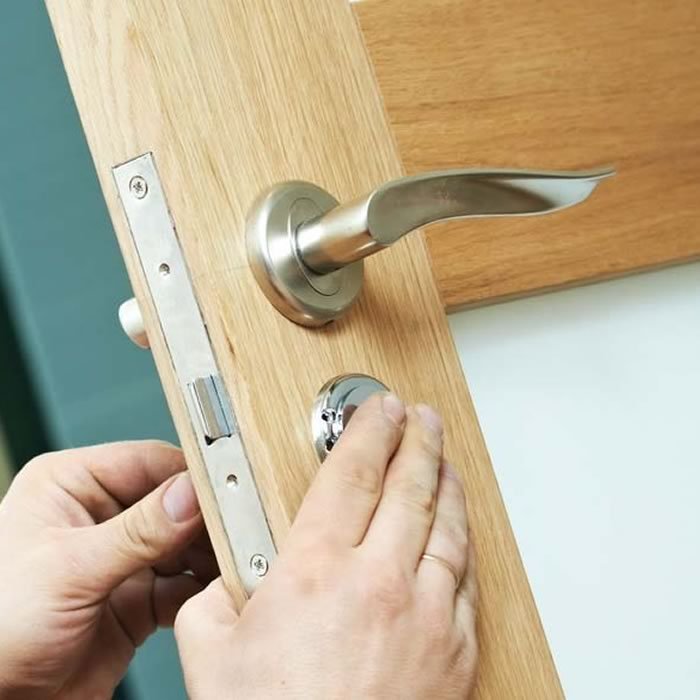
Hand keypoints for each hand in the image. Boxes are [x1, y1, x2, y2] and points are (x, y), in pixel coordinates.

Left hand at [0, 441, 216, 698]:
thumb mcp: (68, 570)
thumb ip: (138, 532)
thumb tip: (191, 495)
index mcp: (70, 486)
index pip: (148, 462)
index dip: (190, 475)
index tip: (229, 489)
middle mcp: (98, 517)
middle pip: (172, 503)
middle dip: (205, 520)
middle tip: (241, 529)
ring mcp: (119, 558)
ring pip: (183, 544)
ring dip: (209, 555)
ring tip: (237, 560)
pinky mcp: (134, 599)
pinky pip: (182, 585)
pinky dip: (202, 590)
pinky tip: (217, 591)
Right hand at [176, 394, 477, 698]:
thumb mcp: (213, 655)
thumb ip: (214, 599)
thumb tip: (223, 583)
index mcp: (317, 571)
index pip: (352, 473)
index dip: (368, 430)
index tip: (378, 408)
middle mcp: (380, 583)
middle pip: (409, 486)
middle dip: (417, 441)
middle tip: (420, 418)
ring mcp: (427, 616)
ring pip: (448, 525)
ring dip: (447, 483)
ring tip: (444, 460)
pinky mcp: (455, 650)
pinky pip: (466, 576)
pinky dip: (463, 541)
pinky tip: (459, 529)